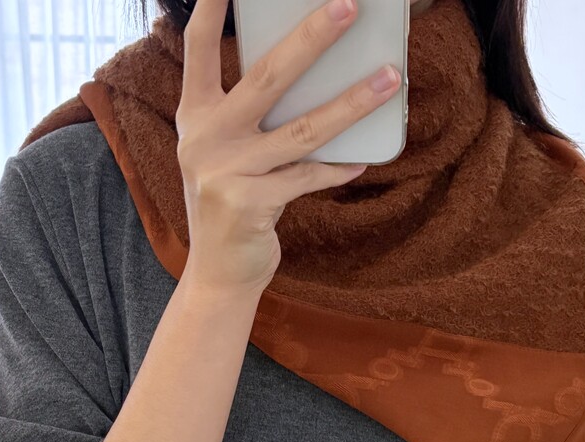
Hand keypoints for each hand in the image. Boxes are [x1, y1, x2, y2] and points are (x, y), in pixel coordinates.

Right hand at [176, 0, 401, 297]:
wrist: (218, 271)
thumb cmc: (231, 202)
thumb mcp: (225, 153)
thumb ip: (249, 117)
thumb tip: (311, 78)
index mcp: (194, 115)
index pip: (198, 48)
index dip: (210, 8)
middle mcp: (205, 137)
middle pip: (267, 76)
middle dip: (312, 37)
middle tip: (349, 6)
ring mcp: (226, 172)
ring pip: (302, 129)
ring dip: (351, 103)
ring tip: (389, 78)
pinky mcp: (250, 204)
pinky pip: (307, 177)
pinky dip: (338, 168)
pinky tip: (364, 159)